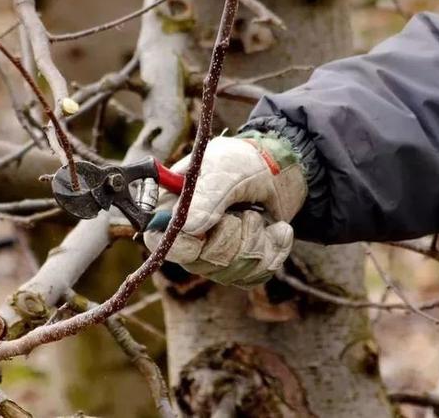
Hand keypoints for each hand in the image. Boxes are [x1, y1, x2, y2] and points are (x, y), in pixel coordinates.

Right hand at [143, 133, 306, 287]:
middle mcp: (188, 236)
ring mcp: (214, 254)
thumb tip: (187, 228)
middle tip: (244, 211)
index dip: (179, 245)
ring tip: (260, 215)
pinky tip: (277, 229)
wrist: (281, 171)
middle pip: (198, 263)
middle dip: (231, 238)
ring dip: (255, 241)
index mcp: (172, 208)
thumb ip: (206, 197)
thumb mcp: (226, 171)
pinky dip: (274, 251)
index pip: (157, 241)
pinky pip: (255, 276)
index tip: (203, 234)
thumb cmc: (245, 163)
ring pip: (230, 273)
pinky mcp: (241, 265)